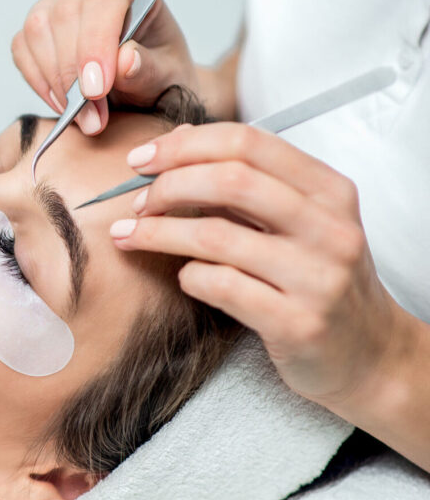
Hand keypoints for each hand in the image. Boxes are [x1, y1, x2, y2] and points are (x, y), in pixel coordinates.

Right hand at [11, 0, 198, 135]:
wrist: (144, 83)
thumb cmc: (158, 71)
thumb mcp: (167, 76)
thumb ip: (149, 68)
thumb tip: (124, 61)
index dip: (96, 43)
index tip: (96, 91)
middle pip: (66, 13)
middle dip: (74, 74)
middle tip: (93, 118)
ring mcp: (56, 0)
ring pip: (38, 30)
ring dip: (56, 82)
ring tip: (84, 117)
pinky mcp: (35, 26)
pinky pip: (22, 49)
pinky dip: (39, 82)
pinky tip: (64, 104)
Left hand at [106, 122, 413, 406]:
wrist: (371, 357)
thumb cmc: (319, 280)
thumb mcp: (299, 222)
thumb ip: (245, 183)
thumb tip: (176, 142)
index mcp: (329, 190)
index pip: (247, 143)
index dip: (184, 146)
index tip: (141, 160)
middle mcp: (329, 228)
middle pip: (230, 180)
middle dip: (168, 185)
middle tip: (135, 201)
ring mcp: (318, 277)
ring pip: (217, 236)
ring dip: (159, 232)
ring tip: (128, 235)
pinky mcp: (299, 323)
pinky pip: (222, 287)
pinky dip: (188, 275)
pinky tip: (182, 276)